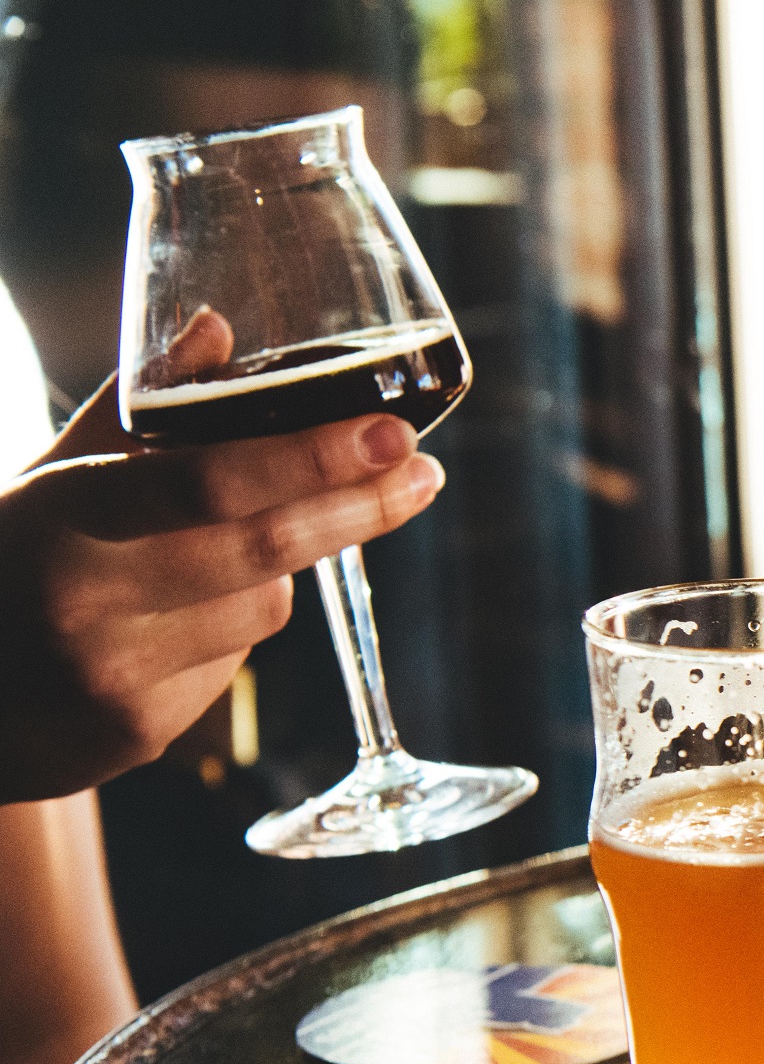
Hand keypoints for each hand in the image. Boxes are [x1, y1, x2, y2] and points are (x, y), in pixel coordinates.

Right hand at [0, 327, 445, 800]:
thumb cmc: (6, 562)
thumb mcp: (48, 478)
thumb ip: (135, 410)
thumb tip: (215, 329)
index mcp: (64, 516)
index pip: (212, 482)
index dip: (314, 458)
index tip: (394, 434)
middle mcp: (89, 600)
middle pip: (265, 554)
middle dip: (358, 509)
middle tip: (421, 475)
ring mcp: (115, 677)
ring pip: (263, 610)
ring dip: (270, 574)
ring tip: (206, 559)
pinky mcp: (138, 734)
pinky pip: (232, 668)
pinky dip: (224, 636)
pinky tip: (163, 628)